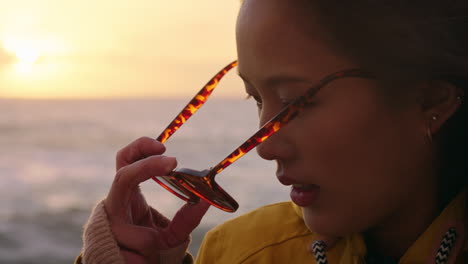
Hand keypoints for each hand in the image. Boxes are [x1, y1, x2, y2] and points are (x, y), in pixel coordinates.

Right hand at [104, 137, 209, 262]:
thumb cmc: (150, 247)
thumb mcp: (172, 232)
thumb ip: (187, 217)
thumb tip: (206, 200)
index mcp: (127, 194)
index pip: (125, 161)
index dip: (139, 147)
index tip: (163, 146)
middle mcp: (114, 206)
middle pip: (123, 176)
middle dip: (146, 166)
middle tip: (173, 162)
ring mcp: (106, 225)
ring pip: (134, 227)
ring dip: (150, 241)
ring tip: (153, 252)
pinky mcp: (104, 246)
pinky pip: (132, 251)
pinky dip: (144, 258)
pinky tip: (143, 262)